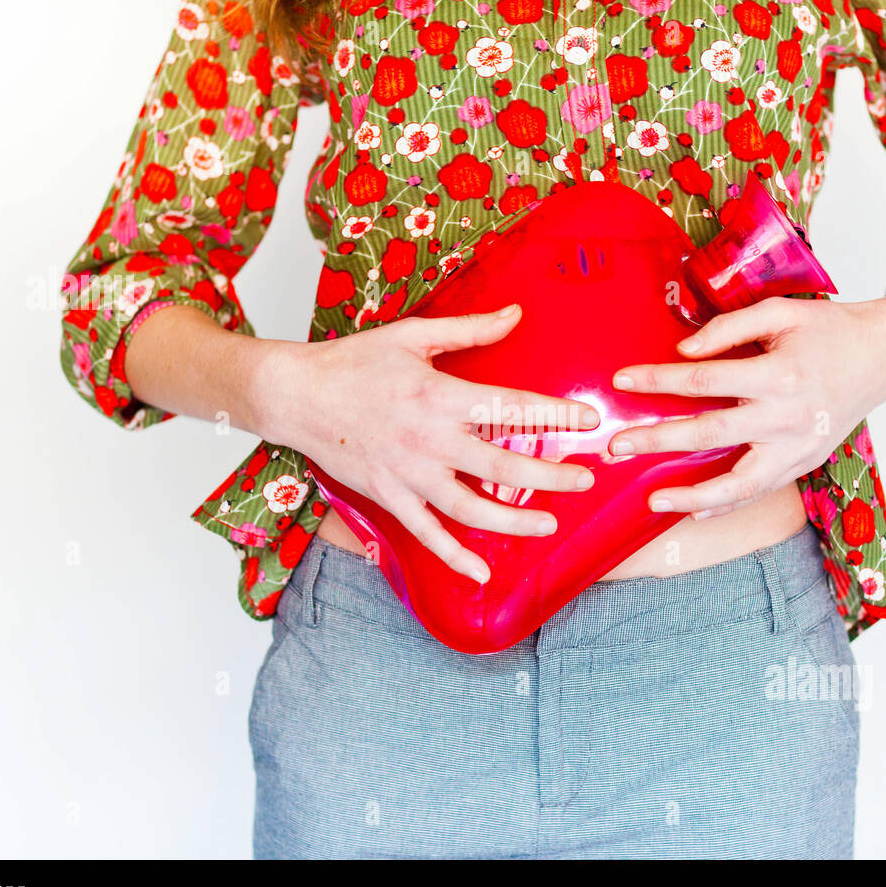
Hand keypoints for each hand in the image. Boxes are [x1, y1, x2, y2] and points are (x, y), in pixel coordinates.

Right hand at [255, 305, 599, 582]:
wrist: (297, 395)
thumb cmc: (354, 363)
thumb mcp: (413, 335)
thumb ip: (469, 329)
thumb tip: (515, 314)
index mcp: (440, 395)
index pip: (511, 407)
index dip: (555, 414)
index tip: (588, 420)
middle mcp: (429, 440)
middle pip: (502, 465)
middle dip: (550, 476)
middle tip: (584, 480)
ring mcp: (409, 474)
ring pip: (471, 509)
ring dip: (514, 521)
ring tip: (549, 525)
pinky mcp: (389, 497)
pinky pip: (427, 534)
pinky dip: (454, 557)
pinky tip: (482, 572)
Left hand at [607, 296, 885, 518]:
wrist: (884, 358)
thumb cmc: (830, 331)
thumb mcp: (781, 312)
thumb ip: (728, 329)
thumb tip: (683, 352)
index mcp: (777, 374)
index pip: (703, 381)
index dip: (658, 380)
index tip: (622, 380)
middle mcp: (785, 416)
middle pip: (708, 433)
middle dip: (657, 441)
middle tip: (616, 447)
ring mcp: (795, 447)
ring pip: (736, 483)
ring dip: (690, 496)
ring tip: (652, 501)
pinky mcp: (802, 464)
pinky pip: (758, 492)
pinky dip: (725, 505)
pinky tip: (693, 511)